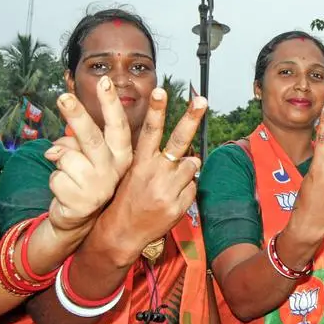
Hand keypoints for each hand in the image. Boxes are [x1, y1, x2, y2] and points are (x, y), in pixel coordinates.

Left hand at [41, 76, 132, 232]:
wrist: (79, 218)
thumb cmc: (85, 177)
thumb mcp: (87, 156)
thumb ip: (76, 143)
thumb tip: (54, 150)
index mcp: (122, 154)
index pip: (117, 125)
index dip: (111, 103)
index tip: (104, 81)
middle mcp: (114, 169)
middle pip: (91, 137)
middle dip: (77, 115)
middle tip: (63, 97)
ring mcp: (99, 187)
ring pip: (67, 157)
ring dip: (59, 160)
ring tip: (68, 172)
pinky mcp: (81, 202)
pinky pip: (55, 176)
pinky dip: (54, 180)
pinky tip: (65, 190)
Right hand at [86, 88, 206, 262]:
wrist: (121, 233)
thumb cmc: (125, 198)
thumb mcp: (130, 173)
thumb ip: (151, 157)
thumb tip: (183, 147)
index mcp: (140, 162)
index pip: (150, 131)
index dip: (157, 110)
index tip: (161, 91)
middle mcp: (155, 173)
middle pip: (178, 140)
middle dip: (191, 118)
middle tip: (202, 100)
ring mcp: (168, 189)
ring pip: (192, 165)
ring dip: (187, 168)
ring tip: (171, 179)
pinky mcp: (178, 205)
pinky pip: (193, 187)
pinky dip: (187, 189)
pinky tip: (172, 196)